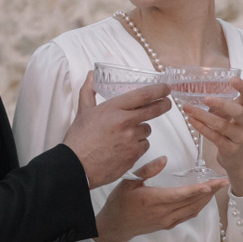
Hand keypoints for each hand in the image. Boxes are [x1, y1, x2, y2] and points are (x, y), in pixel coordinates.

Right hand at [63, 74, 171, 188]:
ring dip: (140, 131)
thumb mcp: (83, 111)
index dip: (158, 90)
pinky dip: (137, 146)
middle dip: (163, 105)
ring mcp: (131, 140)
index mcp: (113, 109)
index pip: (143, 95)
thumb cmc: (79, 140)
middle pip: (153, 110)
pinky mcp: (133, 155)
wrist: (76, 166)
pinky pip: (143, 146)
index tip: (165, 88)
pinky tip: (124, 148)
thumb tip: (91, 75)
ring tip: (124, 135)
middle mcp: (125, 122)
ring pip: (146, 130)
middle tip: (166, 103)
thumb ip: (89, 91)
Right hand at [93, 158, 226, 241]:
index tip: (213, 183)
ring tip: (218, 188)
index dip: (198, 189)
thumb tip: (164, 159)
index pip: (182, 194)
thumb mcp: (128, 182)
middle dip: (210, 191)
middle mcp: (164, 212)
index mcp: (154, 200)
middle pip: (193, 201)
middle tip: (224, 181)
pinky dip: (198, 207)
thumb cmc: (119, 203)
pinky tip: (204, 200)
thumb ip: (147, 169)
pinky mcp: (167, 225)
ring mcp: (167, 220)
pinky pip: (187, 216)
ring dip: (207, 199)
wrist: (114, 226)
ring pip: (193, 209)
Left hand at [180, 77, 242, 195]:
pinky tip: (192, 121)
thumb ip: (222, 106)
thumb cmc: (235, 134)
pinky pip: (215, 137)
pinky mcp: (230, 149)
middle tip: (206, 98)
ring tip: (188, 109)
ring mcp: (239, 137)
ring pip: (222, 125)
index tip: (232, 79)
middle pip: (238, 111)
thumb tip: (199, 92)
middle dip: (222, 104)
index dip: (242, 87)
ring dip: (203, 116)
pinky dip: (202, 128)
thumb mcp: (234, 118)